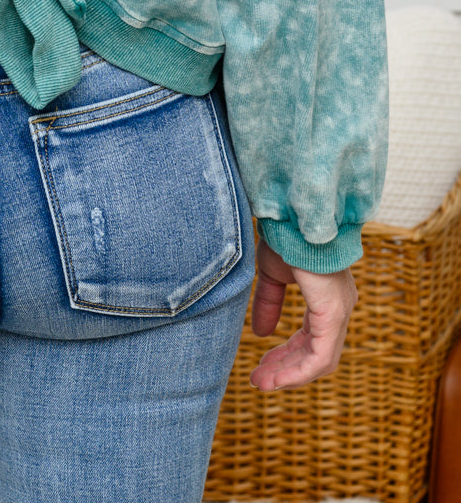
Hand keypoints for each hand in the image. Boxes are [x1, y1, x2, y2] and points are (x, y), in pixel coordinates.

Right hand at [248, 235, 357, 390]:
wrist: (291, 213)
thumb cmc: (285, 235)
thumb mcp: (271, 274)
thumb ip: (269, 304)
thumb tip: (260, 334)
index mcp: (328, 297)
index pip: (312, 338)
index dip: (286, 356)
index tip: (260, 367)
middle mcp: (340, 307)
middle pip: (316, 353)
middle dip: (285, 369)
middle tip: (257, 381)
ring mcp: (340, 311)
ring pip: (320, 360)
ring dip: (289, 375)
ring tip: (260, 383)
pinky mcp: (333, 314)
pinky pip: (320, 357)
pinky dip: (297, 372)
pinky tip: (275, 378)